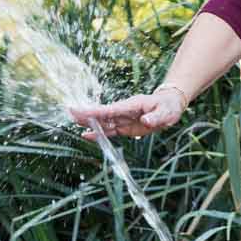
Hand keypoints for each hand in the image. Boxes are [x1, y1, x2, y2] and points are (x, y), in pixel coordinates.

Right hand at [68, 86, 184, 139]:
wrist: (170, 106)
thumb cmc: (169, 107)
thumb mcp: (167, 112)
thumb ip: (156, 117)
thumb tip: (146, 122)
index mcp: (132, 105)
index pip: (110, 109)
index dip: (96, 111)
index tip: (81, 110)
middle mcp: (124, 112)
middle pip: (103, 114)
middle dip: (87, 115)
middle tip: (70, 113)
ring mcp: (124, 119)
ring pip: (104, 122)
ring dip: (90, 123)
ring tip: (74, 123)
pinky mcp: (125, 127)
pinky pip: (110, 131)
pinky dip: (99, 133)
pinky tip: (87, 135)